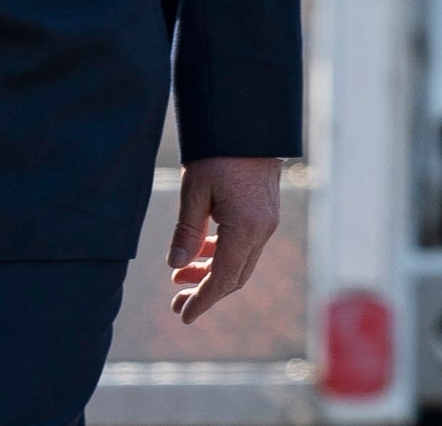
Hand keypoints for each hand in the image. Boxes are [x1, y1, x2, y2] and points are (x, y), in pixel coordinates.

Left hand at [168, 156, 281, 322]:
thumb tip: (175, 265)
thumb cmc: (218, 153)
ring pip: (238, 262)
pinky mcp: (262, 215)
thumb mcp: (195, 191)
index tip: (184, 315)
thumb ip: (187, 231)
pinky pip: (241, 245)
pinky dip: (220, 254)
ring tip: (178, 278)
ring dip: (210, 273)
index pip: (224, 278)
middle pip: (234, 276)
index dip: (203, 300)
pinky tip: (197, 254)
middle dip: (205, 292)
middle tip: (176, 302)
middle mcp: (261, 232)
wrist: (248, 125)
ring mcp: (265, 224)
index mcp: (246, 229)